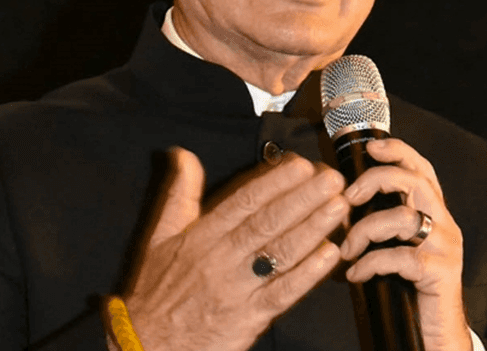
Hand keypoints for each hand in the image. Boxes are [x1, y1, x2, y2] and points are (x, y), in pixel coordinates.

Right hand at [122, 147, 349, 350]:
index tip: (301, 165)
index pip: (243, 202)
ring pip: (280, 254)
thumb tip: (183, 156)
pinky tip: (329, 254)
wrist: (147, 346)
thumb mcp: (159, 238)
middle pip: (268, 223)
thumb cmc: (157, 292)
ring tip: (339, 207)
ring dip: (313, 229)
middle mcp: (221, 259)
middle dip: (303, 199)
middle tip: (332, 179)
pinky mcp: (250, 318)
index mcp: (202, 237)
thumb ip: (178, 195)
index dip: (274, 182)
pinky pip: (283, 293)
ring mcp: (237, 289)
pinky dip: (308, 274)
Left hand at [341, 138, 470, 350]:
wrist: (437, 333)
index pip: (422, 169)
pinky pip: (401, 257)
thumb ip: (382, 224)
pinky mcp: (440, 272)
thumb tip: (343, 203)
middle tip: (348, 197)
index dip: (398, 152)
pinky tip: (357, 275)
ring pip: (404, 217)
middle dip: (376, 181)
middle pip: (415, 181)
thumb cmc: (410, 290)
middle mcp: (444, 224)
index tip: (371, 148)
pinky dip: (372, 263)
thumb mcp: (398, 248)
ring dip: (365, 230)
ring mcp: (445, 247)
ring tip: (347, 250)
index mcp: (434, 213)